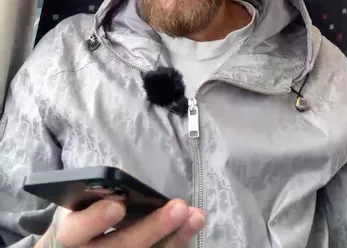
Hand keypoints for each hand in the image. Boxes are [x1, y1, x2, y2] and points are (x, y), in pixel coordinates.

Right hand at [39, 199, 204, 247]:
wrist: (77, 246)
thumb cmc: (82, 217)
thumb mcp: (80, 204)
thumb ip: (96, 197)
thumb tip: (121, 186)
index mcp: (70, 234)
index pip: (77, 231)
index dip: (96, 219)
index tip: (118, 206)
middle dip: (152, 229)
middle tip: (178, 208)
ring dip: (174, 238)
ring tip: (195, 216)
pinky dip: (175, 243)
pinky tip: (191, 226)